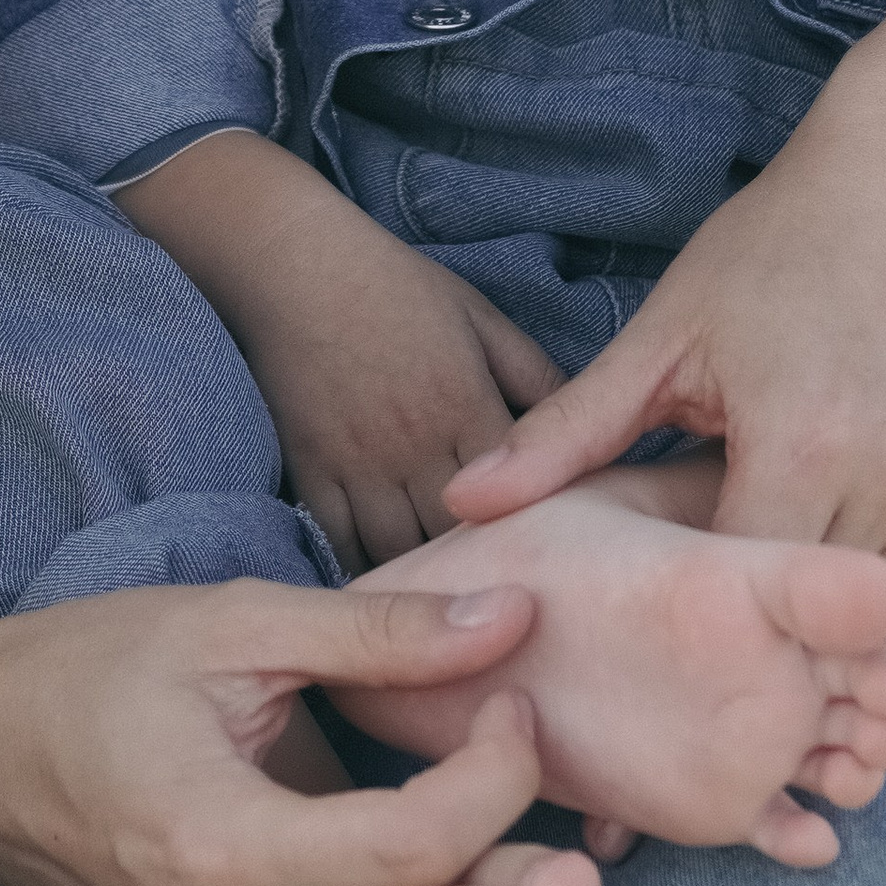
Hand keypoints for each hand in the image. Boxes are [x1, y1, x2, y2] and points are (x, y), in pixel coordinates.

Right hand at [120, 129, 562, 568]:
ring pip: (402, 556)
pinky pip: (342, 547)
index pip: (518, 498)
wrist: (297, 267)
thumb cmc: (396, 288)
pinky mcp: (313, 475)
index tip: (563, 567)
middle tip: (517, 610)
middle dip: (489, 576)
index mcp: (466, 407)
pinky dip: (367, 577)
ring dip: (430, 588)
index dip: (541, 539)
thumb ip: (536, 378)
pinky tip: (390, 600)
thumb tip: (588, 433)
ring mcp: (359, 467)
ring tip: (459, 619)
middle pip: (462, 541)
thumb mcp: (482, 319)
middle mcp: (416, 448)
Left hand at [445, 0, 885, 666]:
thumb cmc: (784, 243)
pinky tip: (861, 574)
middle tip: (715, 627)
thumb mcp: (670, 330)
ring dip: (830, 623)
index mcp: (796, 443)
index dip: (689, 622)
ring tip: (782, 595)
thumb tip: (462, 505)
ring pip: (884, 628)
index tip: (658, 614)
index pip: (731, 597)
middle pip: (808, 625)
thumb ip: (570, 431)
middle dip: (757, 637)